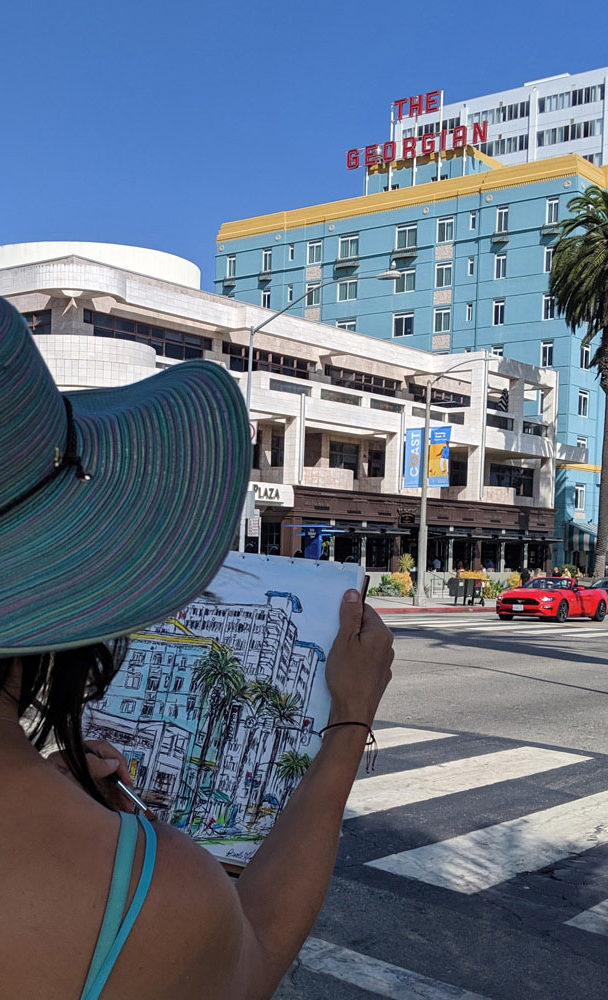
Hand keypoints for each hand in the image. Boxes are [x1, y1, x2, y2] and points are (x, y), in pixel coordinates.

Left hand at [47, 739, 135, 810]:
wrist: (31, 809)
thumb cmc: (45, 789)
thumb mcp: (69, 773)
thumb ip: (91, 766)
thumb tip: (113, 764)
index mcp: (74, 754)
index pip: (102, 749)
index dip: (117, 761)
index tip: (124, 777)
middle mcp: (79, 764)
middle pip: (108, 767)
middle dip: (120, 782)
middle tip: (129, 796)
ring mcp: (81, 778)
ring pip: (107, 783)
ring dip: (118, 794)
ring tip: (127, 807)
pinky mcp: (82, 793)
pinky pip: (101, 794)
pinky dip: (112, 801)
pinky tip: (118, 809)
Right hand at [325, 589, 392, 727]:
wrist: (354, 713)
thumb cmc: (348, 676)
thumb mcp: (344, 640)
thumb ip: (349, 615)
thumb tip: (352, 593)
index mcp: (381, 634)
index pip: (365, 610)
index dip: (348, 613)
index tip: (334, 620)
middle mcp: (387, 647)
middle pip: (365, 628)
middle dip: (348, 631)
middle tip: (332, 640)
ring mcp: (384, 664)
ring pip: (364, 646)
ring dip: (350, 648)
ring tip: (336, 658)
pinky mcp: (378, 678)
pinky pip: (365, 662)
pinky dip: (354, 662)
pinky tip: (342, 671)